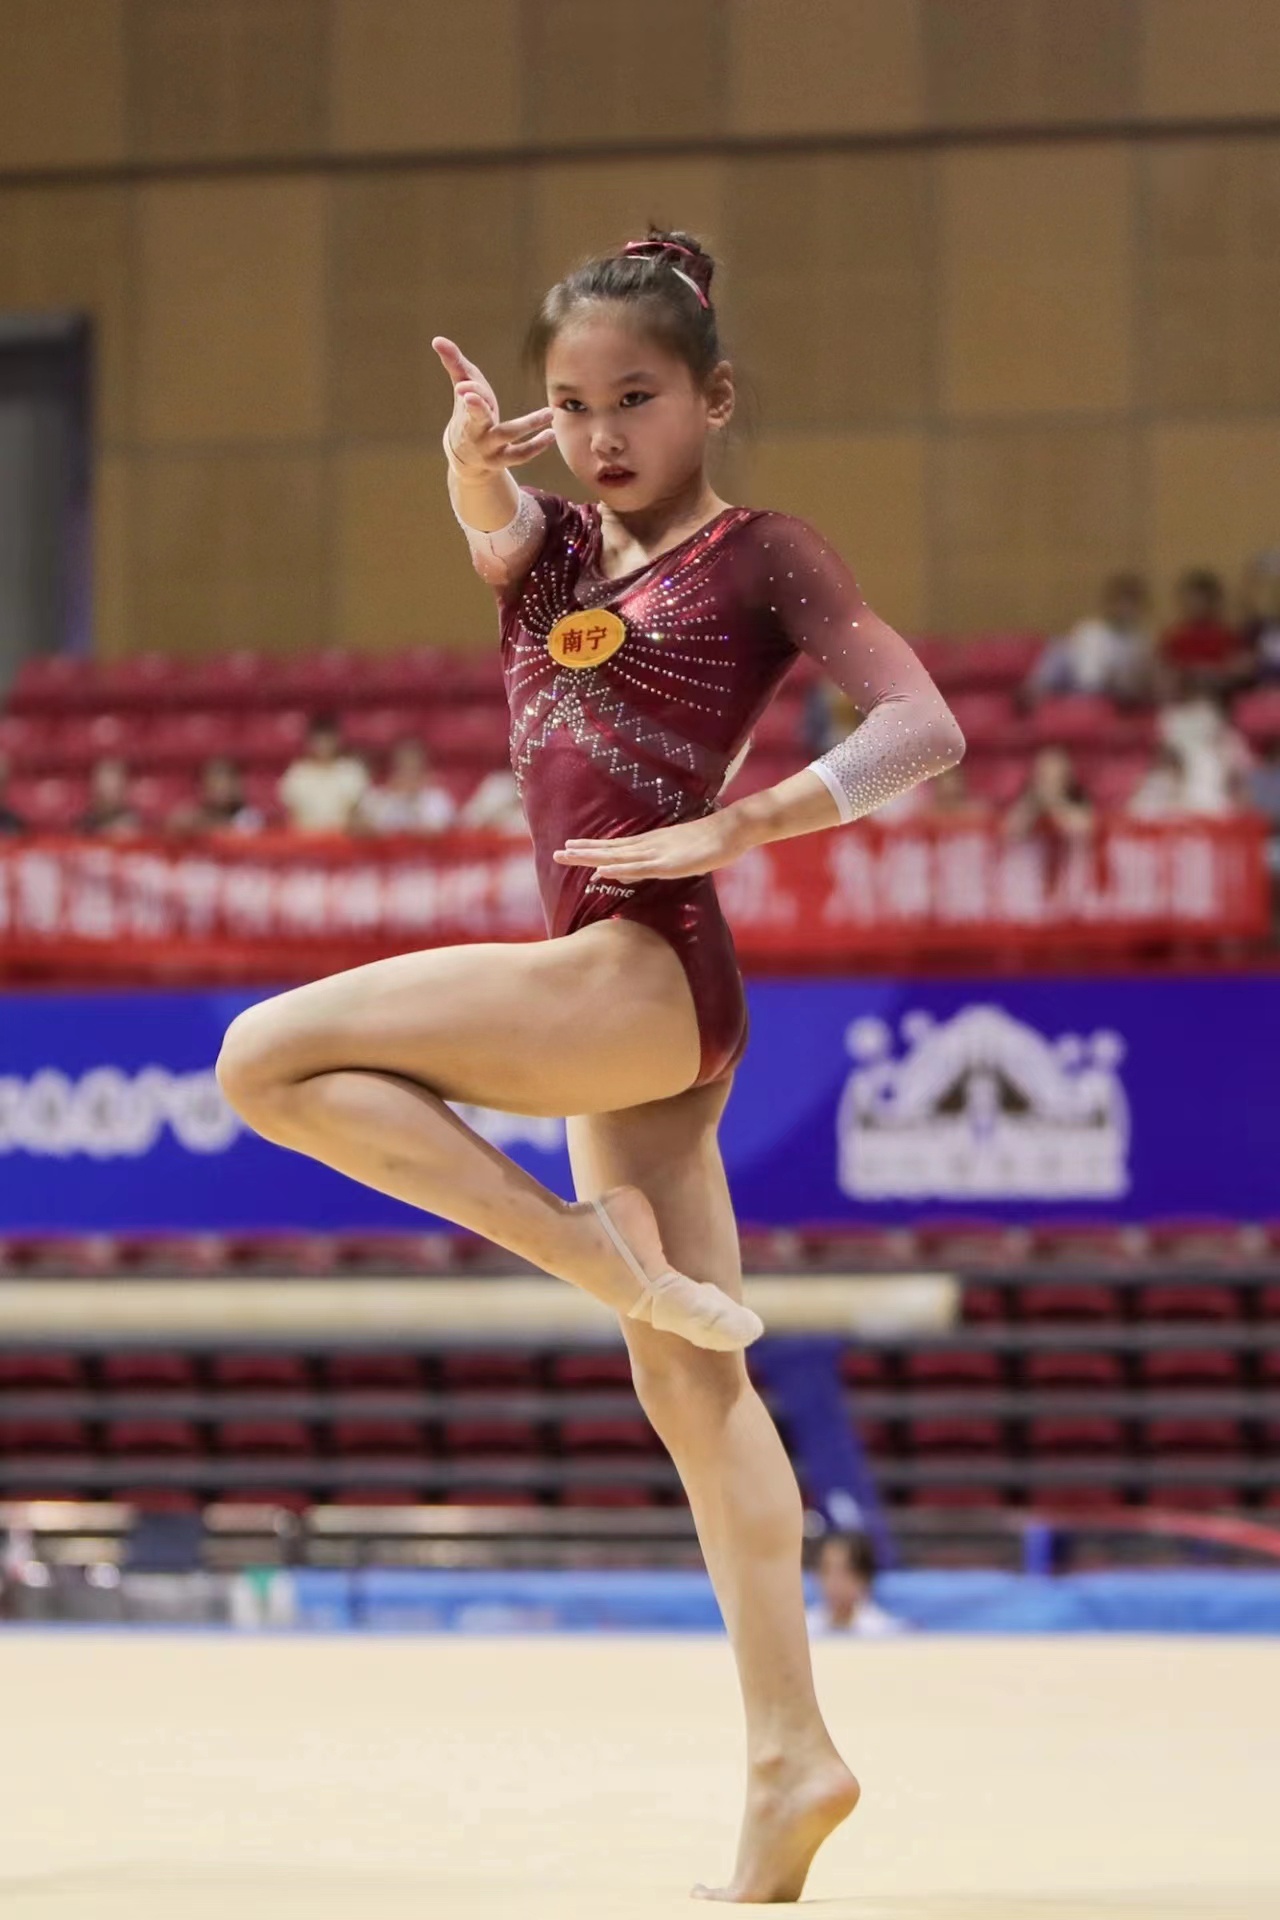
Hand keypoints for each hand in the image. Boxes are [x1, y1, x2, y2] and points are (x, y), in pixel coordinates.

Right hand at [433, 336, 555, 476]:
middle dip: (476, 409)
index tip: (465, 388)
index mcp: (465, 410)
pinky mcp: (502, 460)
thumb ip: (454, 363)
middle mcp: (474, 430)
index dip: (469, 392)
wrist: (464, 455)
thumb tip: (437, 339)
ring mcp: (488, 447)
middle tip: (474, 397)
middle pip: (476, 419)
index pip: (467, 398)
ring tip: (549, 413)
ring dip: (528, 424)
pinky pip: (520, 455)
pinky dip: (536, 446)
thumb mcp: (462, 387)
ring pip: (507, 435)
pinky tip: (550, 433)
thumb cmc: (466, 412)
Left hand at [553, 810, 751, 882]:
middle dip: (583, 852)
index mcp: (652, 843)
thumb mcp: (684, 852)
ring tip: (568, 856)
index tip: (570, 847)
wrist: (733, 829)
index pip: (615, 846)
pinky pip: (639, 869)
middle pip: (610, 849)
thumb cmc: (712, 841)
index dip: (593, 847)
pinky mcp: (669, 864)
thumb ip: (664, 859)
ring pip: (617, 857)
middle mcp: (649, 846)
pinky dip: (619, 870)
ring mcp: (657, 854)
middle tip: (556, 853)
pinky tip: (603, 872)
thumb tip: (649, 867)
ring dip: (592, 857)